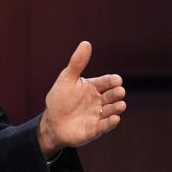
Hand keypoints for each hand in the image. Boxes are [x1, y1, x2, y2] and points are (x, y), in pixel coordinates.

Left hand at [37, 41, 125, 158]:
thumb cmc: (59, 99)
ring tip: (120, 105)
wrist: (51, 123)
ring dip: (117, 108)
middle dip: (117, 93)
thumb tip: (86, 43)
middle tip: (119, 92)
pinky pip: (105, 125)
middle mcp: (99, 100)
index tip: (116, 80)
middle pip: (112, 95)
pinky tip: (115, 118)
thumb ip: (77, 63)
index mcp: (94, 87)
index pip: (107, 82)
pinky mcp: (96, 129)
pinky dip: (111, 122)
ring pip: (112, 110)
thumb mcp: (67, 79)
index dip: (112, 81)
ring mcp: (99, 114)